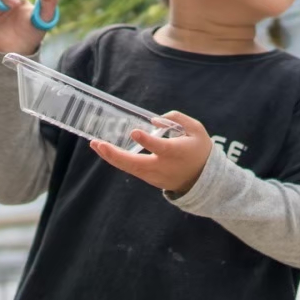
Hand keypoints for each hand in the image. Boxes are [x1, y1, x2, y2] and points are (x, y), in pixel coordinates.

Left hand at [90, 111, 211, 195]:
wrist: (203, 180)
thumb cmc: (199, 149)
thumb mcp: (197, 130)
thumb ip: (178, 119)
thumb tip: (154, 120)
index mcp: (176, 152)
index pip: (159, 147)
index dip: (147, 141)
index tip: (134, 132)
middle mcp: (163, 167)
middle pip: (136, 164)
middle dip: (115, 155)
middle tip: (98, 144)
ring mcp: (155, 176)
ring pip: (129, 168)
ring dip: (111, 157)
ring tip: (95, 144)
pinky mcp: (150, 179)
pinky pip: (131, 169)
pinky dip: (118, 161)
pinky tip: (106, 151)